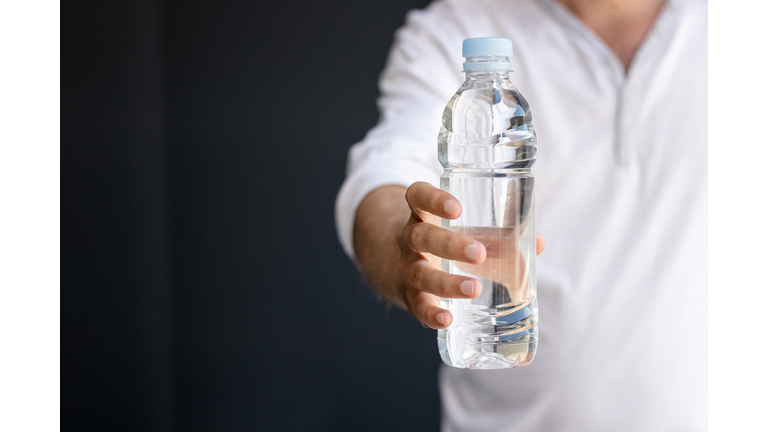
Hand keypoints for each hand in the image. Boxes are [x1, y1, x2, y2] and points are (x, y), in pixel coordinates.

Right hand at [396, 182, 545, 328]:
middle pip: (421, 236)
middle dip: (450, 244)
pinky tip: (447, 319)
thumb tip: (537, 242)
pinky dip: (431, 313)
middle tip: (479, 253)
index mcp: (423, 215)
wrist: (402, 268)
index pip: (418, 196)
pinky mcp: (410, 297)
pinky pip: (417, 306)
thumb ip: (499, 236)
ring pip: (419, 273)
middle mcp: (410, 240)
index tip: (456, 208)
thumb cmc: (444, 245)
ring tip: (474, 288)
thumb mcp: (462, 232)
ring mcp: (406, 269)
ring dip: (447, 282)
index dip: (432, 199)